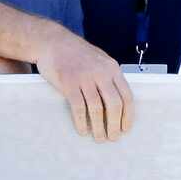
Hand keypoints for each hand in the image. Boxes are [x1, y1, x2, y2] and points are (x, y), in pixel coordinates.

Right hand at [35, 25, 133, 142]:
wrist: (53, 41)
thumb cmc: (76, 53)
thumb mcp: (99, 60)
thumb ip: (109, 77)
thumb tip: (118, 101)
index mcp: (112, 68)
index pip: (126, 95)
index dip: (128, 115)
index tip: (126, 128)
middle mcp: (101, 73)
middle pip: (114, 104)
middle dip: (115, 125)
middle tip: (113, 137)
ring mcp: (84, 78)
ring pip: (97, 109)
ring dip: (99, 127)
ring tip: (99, 137)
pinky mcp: (69, 83)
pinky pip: (78, 108)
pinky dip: (82, 122)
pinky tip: (83, 130)